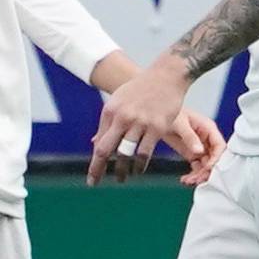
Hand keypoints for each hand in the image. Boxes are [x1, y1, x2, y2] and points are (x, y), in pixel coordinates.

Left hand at [88, 54, 201, 184]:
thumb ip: (108, 122)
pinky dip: (140, 164)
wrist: (166, 75)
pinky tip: (138, 170)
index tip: (92, 177)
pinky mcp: (158, 127)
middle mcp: (123, 117)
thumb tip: (96, 143)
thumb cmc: (141, 89)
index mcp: (110, 111)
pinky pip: (146, 152)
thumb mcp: (119, 101)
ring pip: (127, 153)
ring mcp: (140, 122)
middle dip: (99, 169)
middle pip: (106, 149)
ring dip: (122, 170)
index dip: (94, 161)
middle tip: (95, 183)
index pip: (100, 142)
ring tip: (121, 178)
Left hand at [176, 111, 224, 186]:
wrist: (155, 116)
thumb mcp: (179, 124)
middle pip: (214, 158)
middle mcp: (206, 139)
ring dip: (199, 175)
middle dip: (207, 170)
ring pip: (206, 165)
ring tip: (188, 180)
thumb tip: (199, 150)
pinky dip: (192, 174)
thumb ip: (190, 137)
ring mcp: (200, 147)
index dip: (217, 158)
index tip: (208, 168)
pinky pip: (197, 167)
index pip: (219, 145)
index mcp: (208, 128)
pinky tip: (185, 179)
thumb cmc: (170, 114)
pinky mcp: (191, 153)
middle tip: (197, 179)